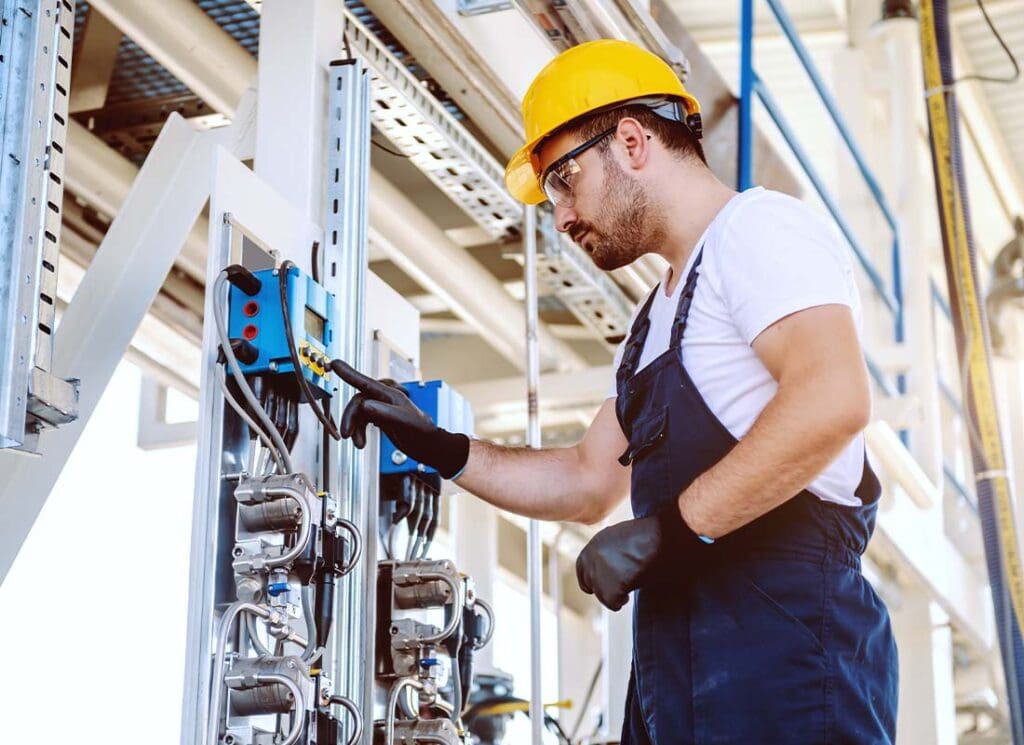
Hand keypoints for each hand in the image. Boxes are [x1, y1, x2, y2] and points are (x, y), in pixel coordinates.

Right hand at [331, 359, 469, 479]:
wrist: (428, 446)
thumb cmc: (421, 432)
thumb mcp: (403, 421)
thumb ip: (384, 413)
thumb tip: (365, 406)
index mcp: (389, 394)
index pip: (364, 382)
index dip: (348, 373)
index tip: (334, 363)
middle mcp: (384, 398)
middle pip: (357, 402)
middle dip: (350, 418)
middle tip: (346, 434)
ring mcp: (381, 407)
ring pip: (358, 413)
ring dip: (355, 428)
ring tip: (358, 444)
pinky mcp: (380, 417)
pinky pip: (362, 420)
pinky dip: (359, 431)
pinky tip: (361, 442)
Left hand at [576, 503, 708, 609]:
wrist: (658, 538)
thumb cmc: (646, 536)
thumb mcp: (619, 538)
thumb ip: (608, 551)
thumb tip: (608, 565)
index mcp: (593, 545)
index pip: (583, 569)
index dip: (592, 579)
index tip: (602, 585)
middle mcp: (590, 559)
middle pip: (590, 584)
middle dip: (604, 588)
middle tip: (622, 586)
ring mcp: (598, 573)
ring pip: (602, 595)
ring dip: (615, 594)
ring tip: (631, 585)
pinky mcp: (609, 587)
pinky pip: (612, 603)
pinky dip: (621, 601)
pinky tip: (630, 594)